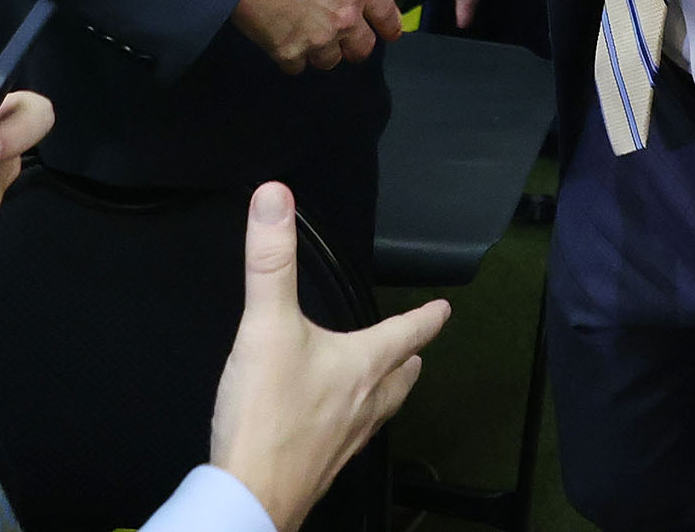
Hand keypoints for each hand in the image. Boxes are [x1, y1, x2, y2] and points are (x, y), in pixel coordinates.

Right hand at [211, 183, 448, 531]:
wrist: (251, 496)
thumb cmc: (266, 416)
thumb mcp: (265, 325)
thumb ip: (270, 260)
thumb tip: (275, 198)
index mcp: (362, 366)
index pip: (406, 332)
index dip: (426, 317)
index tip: (443, 309)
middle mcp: (364, 404)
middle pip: (400, 378)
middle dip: (409, 360)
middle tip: (417, 352)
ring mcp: (345, 440)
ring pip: (379, 410)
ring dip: (386, 392)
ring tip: (385, 386)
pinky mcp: (321, 465)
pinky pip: (348, 438)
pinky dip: (351, 424)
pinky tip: (333, 426)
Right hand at [232, 0, 402, 73]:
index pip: (386, 13)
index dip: (391, 25)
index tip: (391, 32)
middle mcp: (342, 17)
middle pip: (363, 48)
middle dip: (356, 45)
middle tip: (346, 39)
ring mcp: (316, 39)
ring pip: (330, 62)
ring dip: (324, 53)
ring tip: (313, 41)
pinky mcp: (289, 52)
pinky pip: (298, 68)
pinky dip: (294, 60)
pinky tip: (287, 46)